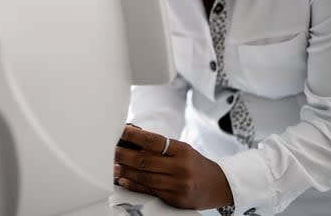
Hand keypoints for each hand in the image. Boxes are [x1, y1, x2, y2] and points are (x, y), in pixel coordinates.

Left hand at [114, 125, 233, 209]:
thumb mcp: (183, 150)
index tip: (120, 131)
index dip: (133, 136)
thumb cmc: (196, 164)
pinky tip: (124, 179)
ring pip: (145, 177)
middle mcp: (181, 167)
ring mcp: (178, 185)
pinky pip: (150, 190)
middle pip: (145, 160)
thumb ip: (160, 148)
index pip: (153, 140)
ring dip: (125, 171)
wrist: (219, 185)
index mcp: (182, 150)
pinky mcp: (176, 199)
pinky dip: (134, 184)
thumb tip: (133, 143)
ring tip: (113, 166)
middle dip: (123, 155)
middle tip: (110, 151)